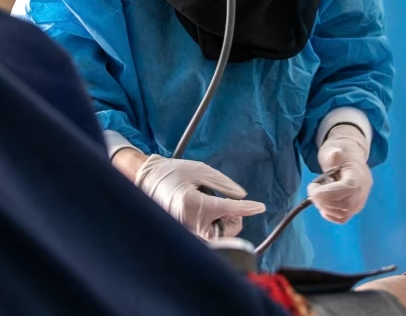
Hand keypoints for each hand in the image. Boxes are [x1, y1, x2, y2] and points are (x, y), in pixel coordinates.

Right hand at [134, 155, 264, 239]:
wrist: (146, 180)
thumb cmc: (172, 172)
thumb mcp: (200, 170)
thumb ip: (223, 183)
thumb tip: (242, 196)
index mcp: (193, 203)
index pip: (228, 208)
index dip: (247, 207)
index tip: (259, 207)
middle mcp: (190, 222)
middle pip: (226, 231)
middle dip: (234, 219)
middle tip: (227, 203)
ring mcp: (186, 231)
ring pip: (218, 236)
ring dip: (224, 223)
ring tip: (212, 205)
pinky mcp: (184, 234)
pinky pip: (207, 235)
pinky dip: (213, 225)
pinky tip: (206, 212)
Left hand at [308, 125, 371, 223]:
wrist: (348, 160)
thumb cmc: (339, 155)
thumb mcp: (333, 149)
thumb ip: (333, 154)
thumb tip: (335, 155)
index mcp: (359, 175)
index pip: (349, 188)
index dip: (328, 192)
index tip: (313, 187)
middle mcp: (363, 191)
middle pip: (345, 204)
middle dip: (323, 200)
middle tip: (313, 190)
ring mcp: (360, 202)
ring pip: (342, 213)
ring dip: (324, 206)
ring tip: (319, 193)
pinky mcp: (354, 209)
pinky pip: (342, 218)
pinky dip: (329, 213)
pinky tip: (324, 202)